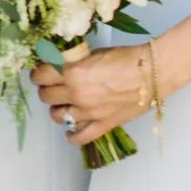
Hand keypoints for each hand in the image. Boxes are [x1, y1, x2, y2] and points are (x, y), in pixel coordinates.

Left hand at [31, 44, 150, 147]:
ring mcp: (89, 112)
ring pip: (57, 116)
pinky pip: (80, 137)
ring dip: (57, 109)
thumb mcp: (92, 53)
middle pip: (46, 96)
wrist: (153, 72)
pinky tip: (70, 131)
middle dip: (47, 90)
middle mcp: (77, 94)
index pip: (40, 76)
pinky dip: (72, 136)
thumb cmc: (126, 58)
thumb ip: (72, 62)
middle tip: (53, 86)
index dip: (38, 74)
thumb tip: (57, 65)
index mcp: (72, 73)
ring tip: (64, 104)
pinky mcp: (103, 124)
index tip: (40, 74)